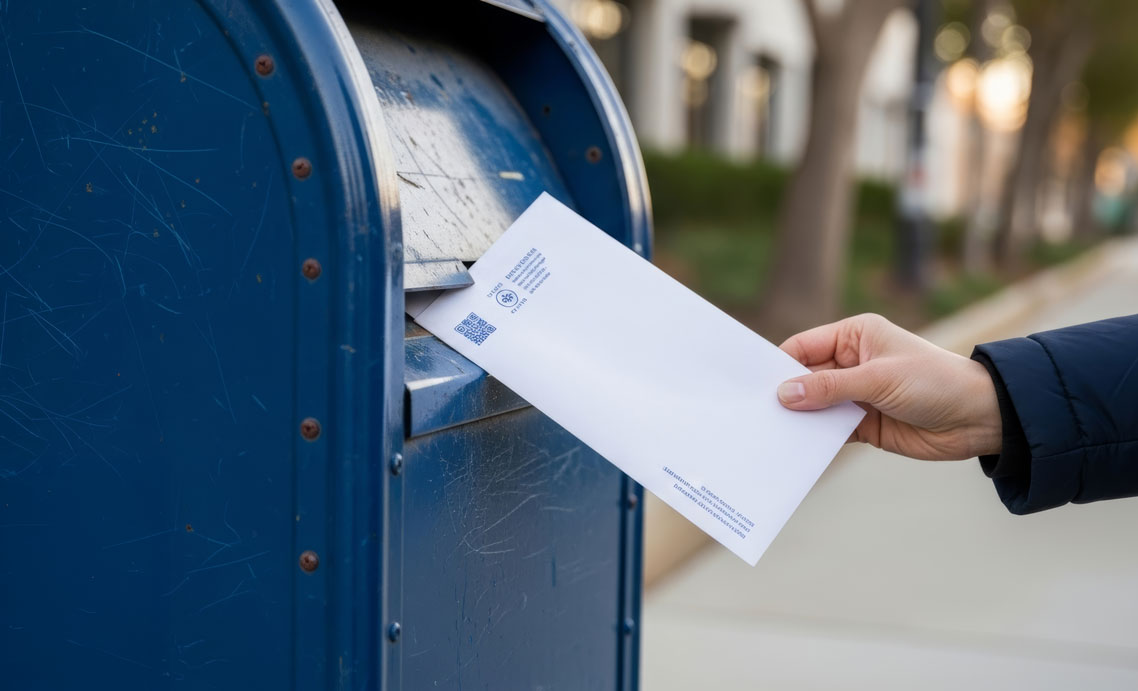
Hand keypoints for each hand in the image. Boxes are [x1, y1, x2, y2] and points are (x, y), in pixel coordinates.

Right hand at [777, 314, 1001, 460]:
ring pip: (815, 406)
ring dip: (799, 419)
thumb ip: (830, 387)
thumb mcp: (879, 379)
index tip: (752, 384)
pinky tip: (795, 448)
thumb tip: (784, 394)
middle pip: (805, 378)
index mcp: (855, 336)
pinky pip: (830, 430)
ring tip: (769, 433)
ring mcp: (857, 395)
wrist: (980, 418)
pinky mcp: (863, 424)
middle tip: (755, 412)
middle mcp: (852, 363)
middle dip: (786, 395)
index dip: (779, 364)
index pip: (804, 347)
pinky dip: (815, 438)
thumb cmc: (935, 382)